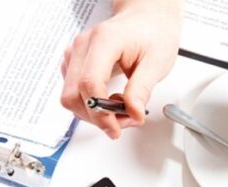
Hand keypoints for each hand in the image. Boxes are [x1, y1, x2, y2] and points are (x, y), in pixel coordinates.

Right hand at [60, 0, 181, 138]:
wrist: (146, 17)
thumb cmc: (152, 32)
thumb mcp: (158, 61)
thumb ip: (142, 89)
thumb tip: (133, 114)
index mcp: (104, 40)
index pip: (89, 84)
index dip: (99, 113)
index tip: (114, 128)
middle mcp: (83, 46)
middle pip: (73, 95)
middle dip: (96, 117)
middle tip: (122, 120)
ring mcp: (74, 55)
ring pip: (70, 99)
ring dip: (92, 114)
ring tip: (118, 109)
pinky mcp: (73, 65)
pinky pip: (73, 95)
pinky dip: (89, 106)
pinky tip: (107, 101)